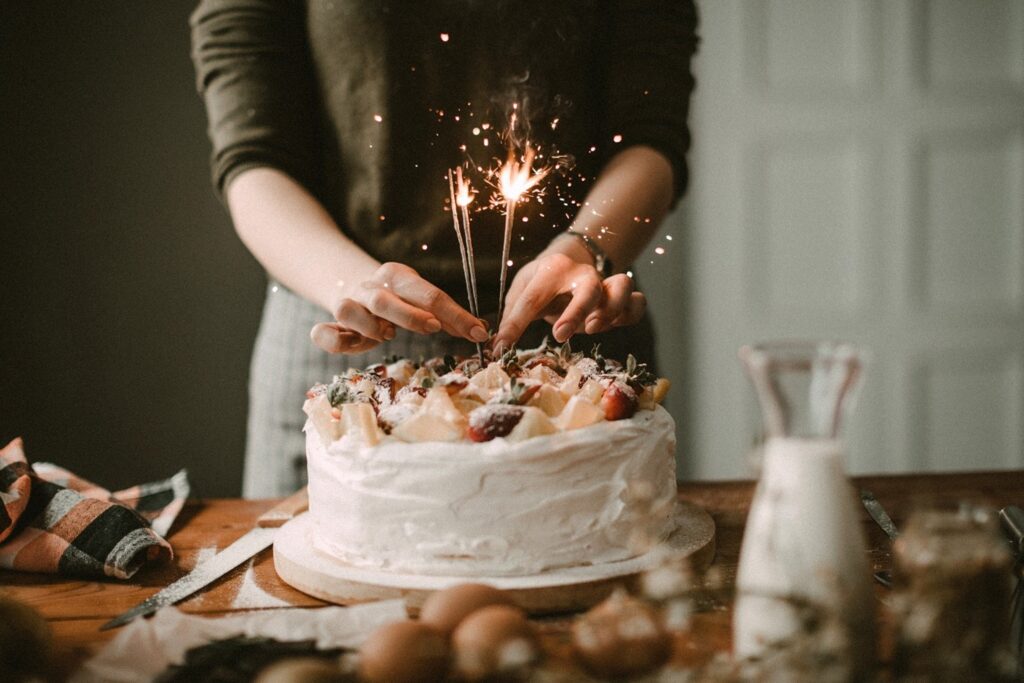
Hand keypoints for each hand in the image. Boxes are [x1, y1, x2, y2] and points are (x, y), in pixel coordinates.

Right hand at [310, 262, 488, 353]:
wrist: (352, 285)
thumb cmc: (398, 299)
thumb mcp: (422, 300)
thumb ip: (447, 315)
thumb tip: (482, 331)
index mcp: (397, 276)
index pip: (428, 294)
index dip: (454, 314)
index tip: (477, 332)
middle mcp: (370, 287)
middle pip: (385, 299)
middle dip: (410, 315)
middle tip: (433, 328)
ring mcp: (348, 305)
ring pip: (347, 310)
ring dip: (368, 324)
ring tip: (387, 335)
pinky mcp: (332, 325)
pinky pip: (323, 332)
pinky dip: (331, 339)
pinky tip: (349, 345)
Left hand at [492, 250, 644, 350]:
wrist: (570, 261)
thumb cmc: (542, 282)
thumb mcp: (522, 290)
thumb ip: (513, 315)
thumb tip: (499, 345)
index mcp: (550, 270)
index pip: (531, 299)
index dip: (514, 326)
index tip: (500, 348)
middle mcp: (581, 274)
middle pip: (588, 287)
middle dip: (576, 312)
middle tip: (560, 335)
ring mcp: (604, 284)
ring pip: (622, 287)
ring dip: (611, 310)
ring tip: (593, 329)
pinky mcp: (619, 298)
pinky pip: (637, 301)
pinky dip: (632, 313)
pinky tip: (616, 324)